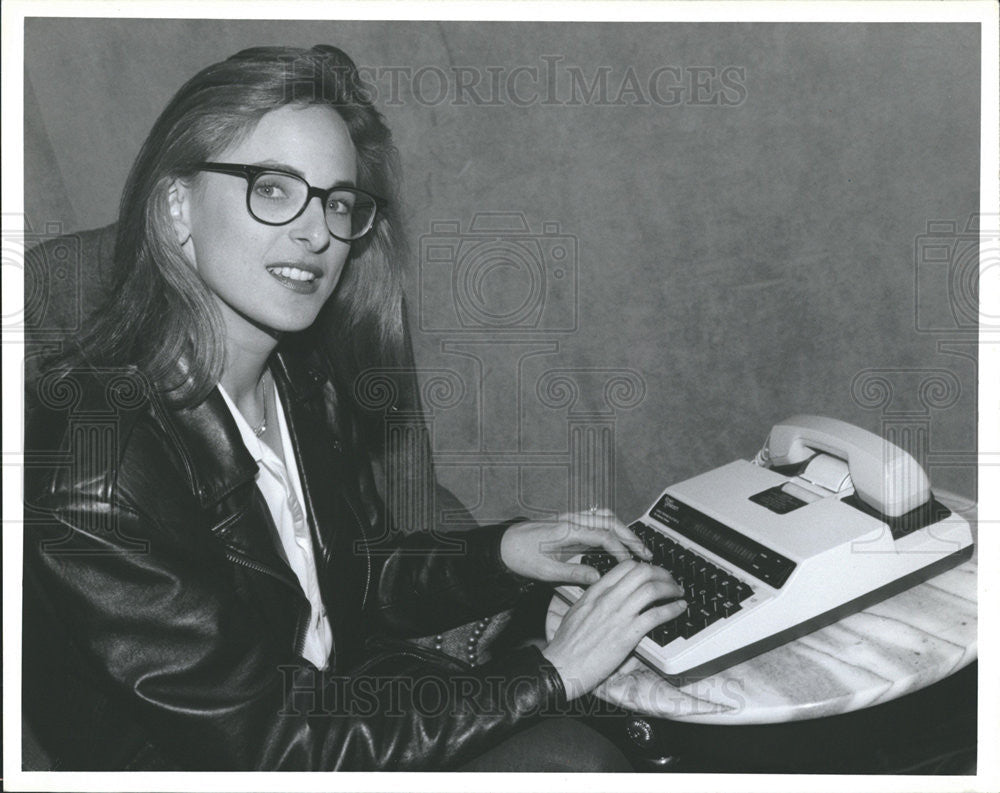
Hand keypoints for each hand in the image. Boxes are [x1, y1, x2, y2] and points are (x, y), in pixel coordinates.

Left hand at [499, 508, 652, 585]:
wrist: (504, 544)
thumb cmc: (522, 556)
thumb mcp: (545, 571)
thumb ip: (573, 573)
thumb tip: (598, 576)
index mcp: (568, 531)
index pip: (603, 536)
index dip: (620, 550)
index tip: (631, 564)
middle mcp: (572, 520)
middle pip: (610, 522)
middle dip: (631, 537)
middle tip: (646, 553)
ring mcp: (572, 519)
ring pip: (605, 517)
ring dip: (624, 529)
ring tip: (638, 546)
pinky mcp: (570, 522)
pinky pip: (597, 518)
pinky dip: (612, 526)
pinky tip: (620, 539)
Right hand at [541, 560, 685, 699]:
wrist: (561, 666)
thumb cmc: (565, 645)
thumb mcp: (576, 612)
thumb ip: (593, 600)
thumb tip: (607, 598)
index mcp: (595, 592)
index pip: (625, 567)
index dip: (644, 567)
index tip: (652, 573)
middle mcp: (608, 599)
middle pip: (642, 572)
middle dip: (662, 573)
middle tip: (670, 580)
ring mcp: (619, 615)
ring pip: (652, 589)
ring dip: (670, 588)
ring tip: (677, 593)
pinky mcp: (628, 634)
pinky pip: (656, 615)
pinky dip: (672, 609)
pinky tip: (679, 609)